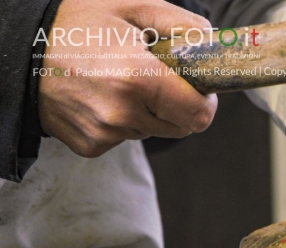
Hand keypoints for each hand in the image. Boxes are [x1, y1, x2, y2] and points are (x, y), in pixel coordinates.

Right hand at [39, 0, 217, 157]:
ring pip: (151, 131)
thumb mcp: (131, 7)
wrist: (19, 48)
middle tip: (156, 78)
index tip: (198, 89)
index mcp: (138, 78)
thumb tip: (214, 45)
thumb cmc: (76, 23)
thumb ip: (181, 26)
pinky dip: (121, 122)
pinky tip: (100, 97)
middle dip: (177, 105)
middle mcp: (121, 112)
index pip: (198, 115)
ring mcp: (104, 133)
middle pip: (180, 127)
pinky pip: (124, 138)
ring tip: (119, 82)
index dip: (205, 102)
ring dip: (147, 112)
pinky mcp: (90, 145)